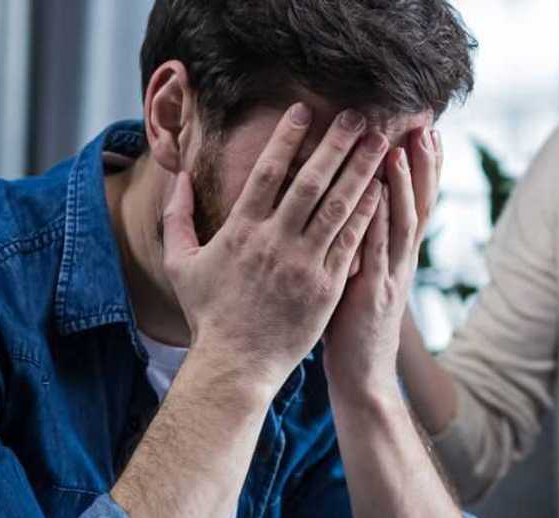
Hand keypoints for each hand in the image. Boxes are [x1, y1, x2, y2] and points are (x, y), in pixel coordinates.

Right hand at [162, 104, 388, 389]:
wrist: (236, 365)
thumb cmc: (208, 315)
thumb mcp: (180, 264)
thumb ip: (176, 217)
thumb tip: (178, 177)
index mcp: (241, 232)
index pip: (267, 173)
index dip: (286, 138)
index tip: (303, 111)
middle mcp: (275, 242)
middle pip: (311, 181)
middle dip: (336, 144)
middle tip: (356, 115)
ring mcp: (305, 265)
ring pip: (339, 207)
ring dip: (361, 170)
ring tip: (378, 142)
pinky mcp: (327, 287)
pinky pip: (351, 242)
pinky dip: (367, 213)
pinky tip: (382, 189)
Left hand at [324, 127, 441, 394]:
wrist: (364, 378)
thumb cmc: (354, 328)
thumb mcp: (362, 278)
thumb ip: (363, 245)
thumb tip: (355, 210)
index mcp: (398, 256)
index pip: (416, 202)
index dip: (424, 167)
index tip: (427, 130)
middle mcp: (401, 261)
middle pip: (419, 204)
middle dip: (423, 165)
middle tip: (426, 125)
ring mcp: (390, 277)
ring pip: (401, 223)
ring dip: (401, 185)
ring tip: (399, 148)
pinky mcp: (372, 293)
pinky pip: (375, 250)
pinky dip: (377, 221)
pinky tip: (373, 195)